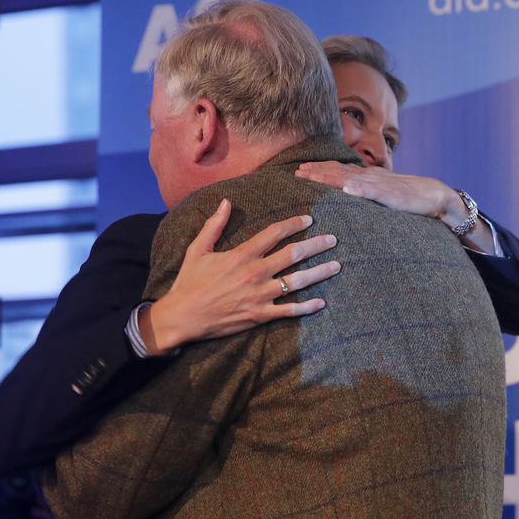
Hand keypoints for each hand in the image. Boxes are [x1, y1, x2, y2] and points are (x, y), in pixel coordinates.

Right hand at [140, 199, 340, 354]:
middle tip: (332, 239)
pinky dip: (306, 307)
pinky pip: (289, 311)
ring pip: (297, 282)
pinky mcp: (259, 315)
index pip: (274, 234)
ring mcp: (259, 295)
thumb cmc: (189, 282)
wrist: (182, 316)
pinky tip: (321, 302)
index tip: (308, 220)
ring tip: (336, 265)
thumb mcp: (198, 250)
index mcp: (241, 255)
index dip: (293, 224)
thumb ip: (214, 225)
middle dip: (316, 245)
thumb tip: (225, 202)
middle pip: (293, 254)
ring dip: (319, 272)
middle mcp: (255, 273)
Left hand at [295, 161, 495, 252]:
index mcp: (367, 178)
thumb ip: (365, 195)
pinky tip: (347, 188)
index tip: (299, 170)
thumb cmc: (408, 199)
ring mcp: (380, 185)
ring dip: (329, 176)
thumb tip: (347, 198)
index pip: (338, 170)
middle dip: (316, 171)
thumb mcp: (382, 196)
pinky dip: (359, 188)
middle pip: (338, 171)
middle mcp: (370, 177)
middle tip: (296, 172)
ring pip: (350, 178)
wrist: (436, 196)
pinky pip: (373, 191)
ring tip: (311, 176)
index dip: (318, 170)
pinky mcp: (392, 195)